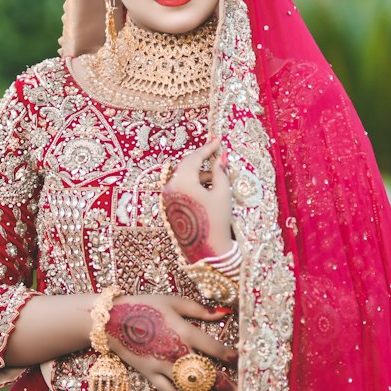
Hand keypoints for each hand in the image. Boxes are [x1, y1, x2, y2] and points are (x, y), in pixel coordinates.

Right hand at [105, 292, 236, 390]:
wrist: (111, 319)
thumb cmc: (145, 305)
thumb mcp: (174, 301)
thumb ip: (200, 310)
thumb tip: (225, 312)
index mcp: (186, 332)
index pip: (217, 349)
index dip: (233, 358)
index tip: (246, 364)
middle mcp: (177, 352)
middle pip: (208, 373)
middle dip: (227, 386)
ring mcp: (163, 366)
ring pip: (191, 387)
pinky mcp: (150, 374)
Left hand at [160, 137, 232, 262]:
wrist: (208, 250)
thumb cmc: (217, 221)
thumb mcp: (222, 193)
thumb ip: (220, 172)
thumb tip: (221, 157)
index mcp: (182, 182)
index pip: (194, 158)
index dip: (207, 148)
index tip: (218, 140)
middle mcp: (171, 187)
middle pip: (186, 166)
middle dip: (202, 159)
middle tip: (216, 153)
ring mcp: (168, 198)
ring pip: (183, 177)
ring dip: (198, 174)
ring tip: (216, 177)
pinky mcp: (169, 206)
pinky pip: (180, 188)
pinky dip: (193, 184)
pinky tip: (207, 188)